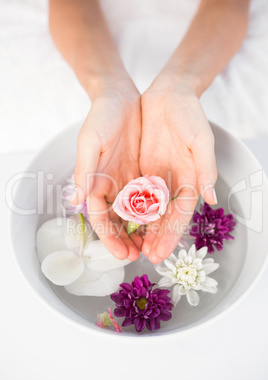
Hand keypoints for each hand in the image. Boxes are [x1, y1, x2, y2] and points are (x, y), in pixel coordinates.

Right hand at [71, 79, 141, 260]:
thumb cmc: (100, 118)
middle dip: (127, 241)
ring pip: (135, 215)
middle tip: (140, 256)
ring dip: (142, 232)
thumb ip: (84, 172)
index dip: (109, 238)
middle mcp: (111, 187)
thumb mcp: (90, 142)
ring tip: (152, 248)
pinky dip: (155, 213)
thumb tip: (74, 202)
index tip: (121, 254)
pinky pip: (150, 199)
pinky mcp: (143, 174)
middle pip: (118, 222)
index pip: (100, 218)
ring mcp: (127, 182)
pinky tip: (163, 225)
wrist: (120, 98)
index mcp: (94, 184)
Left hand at [140, 75, 216, 262]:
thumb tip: (211, 199)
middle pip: (163, 218)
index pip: (180, 215)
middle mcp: (173, 184)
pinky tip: (121, 223)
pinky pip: (134, 193)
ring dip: (140, 230)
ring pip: (147, 210)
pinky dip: (129, 209)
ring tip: (131, 247)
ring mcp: (156, 178)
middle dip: (154, 239)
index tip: (160, 253)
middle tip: (143, 258)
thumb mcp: (201, 139)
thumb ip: (206, 169)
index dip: (170, 235)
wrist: (169, 94)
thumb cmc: (190, 115)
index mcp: (190, 180)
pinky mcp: (142, 169)